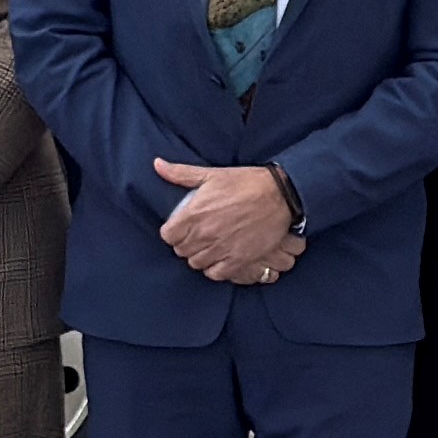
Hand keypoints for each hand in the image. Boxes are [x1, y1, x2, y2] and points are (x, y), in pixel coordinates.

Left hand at [153, 156, 305, 288]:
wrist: (280, 196)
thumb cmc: (245, 183)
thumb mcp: (211, 174)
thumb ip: (180, 173)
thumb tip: (157, 164)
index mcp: (194, 213)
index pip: (168, 236)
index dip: (172, 232)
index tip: (180, 228)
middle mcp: (205, 234)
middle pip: (181, 250)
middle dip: (185, 243)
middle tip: (196, 236)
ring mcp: (221, 249)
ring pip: (196, 263)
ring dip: (199, 256)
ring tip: (208, 246)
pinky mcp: (238, 260)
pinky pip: (215, 273)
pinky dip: (215, 268)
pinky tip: (219, 257)